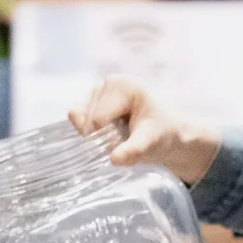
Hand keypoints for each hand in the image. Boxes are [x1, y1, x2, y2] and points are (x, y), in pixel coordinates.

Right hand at [69, 77, 220, 184]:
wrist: (166, 133)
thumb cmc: (160, 134)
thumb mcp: (150, 143)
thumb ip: (133, 150)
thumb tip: (115, 159)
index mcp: (123, 86)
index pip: (98, 119)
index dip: (106, 139)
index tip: (127, 142)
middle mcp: (108, 83)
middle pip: (87, 119)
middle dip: (100, 137)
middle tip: (123, 140)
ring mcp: (97, 89)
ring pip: (78, 118)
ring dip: (94, 134)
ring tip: (117, 134)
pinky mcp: (90, 99)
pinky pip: (76, 117)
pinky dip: (88, 130)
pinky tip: (108, 131)